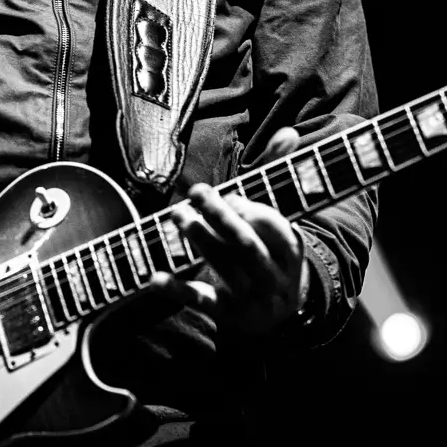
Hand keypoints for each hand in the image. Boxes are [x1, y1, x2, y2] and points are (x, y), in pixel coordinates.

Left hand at [167, 126, 308, 337]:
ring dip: (200, 240)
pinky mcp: (228, 315)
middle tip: (196, 192)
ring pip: (226, 268)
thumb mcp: (278, 218)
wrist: (279, 314)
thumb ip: (279, 174)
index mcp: (291, 250)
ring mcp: (252, 298)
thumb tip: (288, 131)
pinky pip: (202, 302)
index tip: (230, 194)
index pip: (277, 229)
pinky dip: (177, 290)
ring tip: (177, 215)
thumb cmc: (271, 250)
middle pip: (248, 246)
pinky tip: (155, 278)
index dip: (252, 210)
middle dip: (221, 217)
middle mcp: (275, 276)